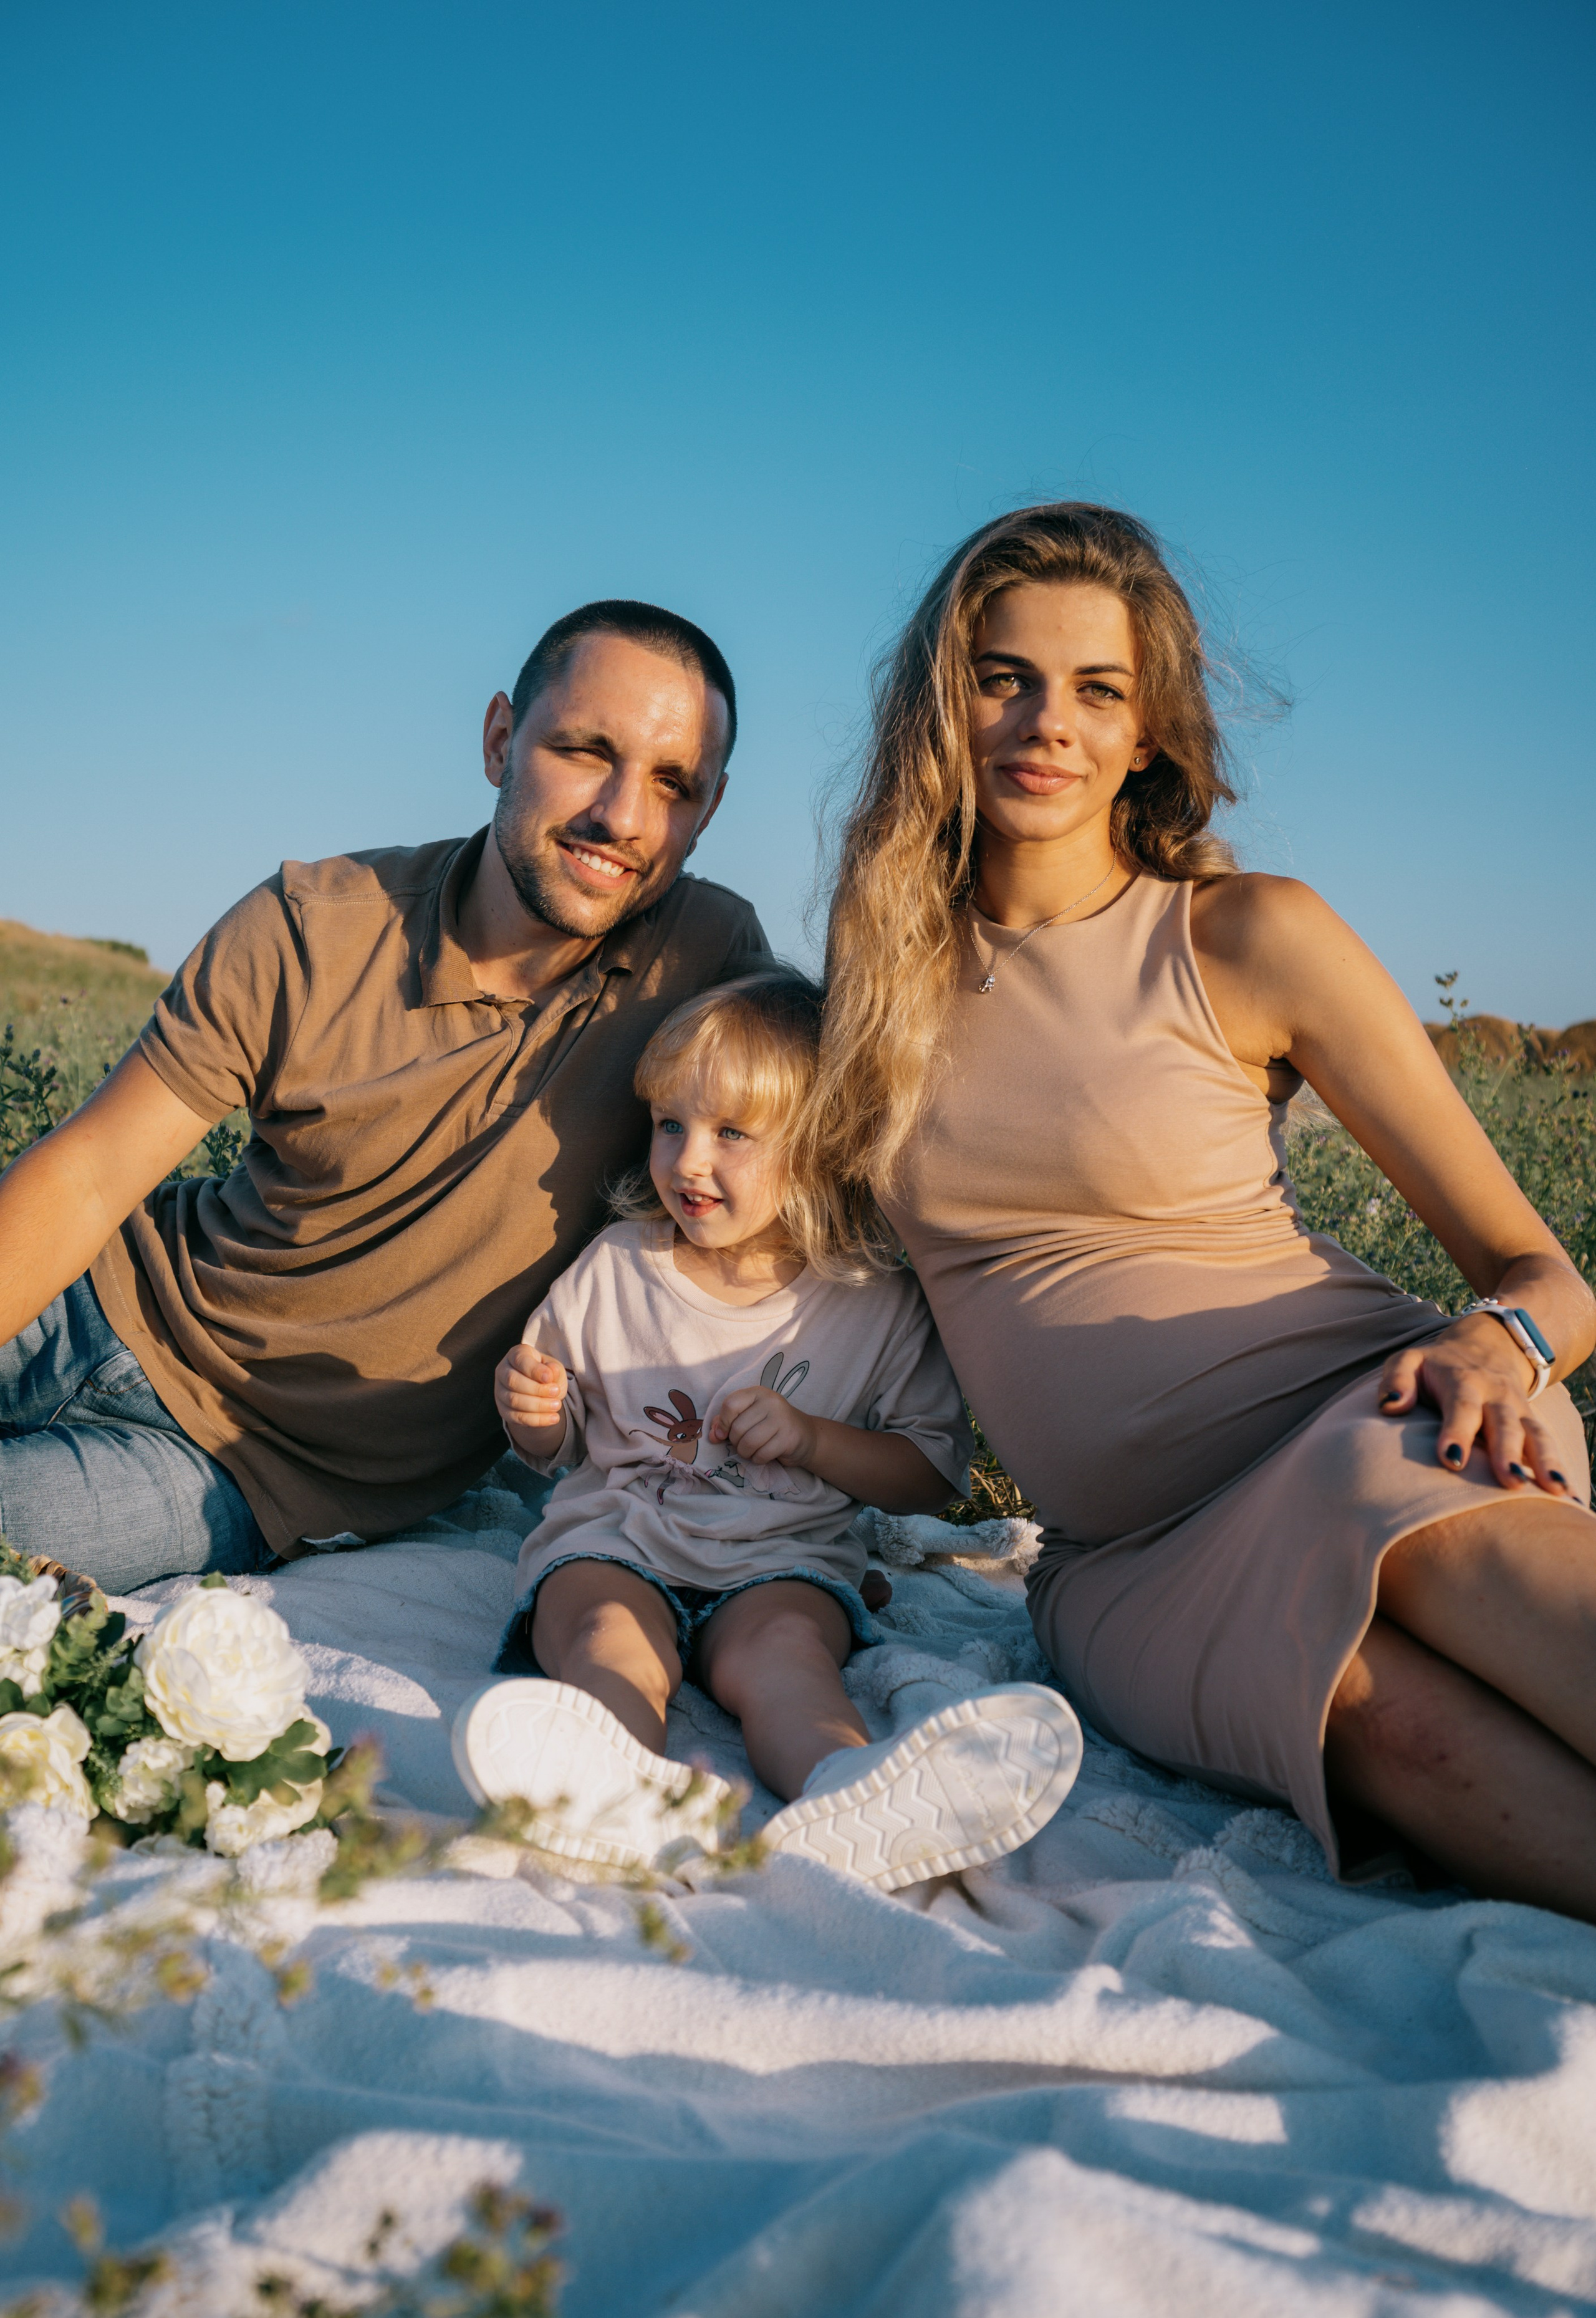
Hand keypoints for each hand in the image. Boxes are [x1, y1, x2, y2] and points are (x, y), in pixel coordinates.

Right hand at [495, 1344, 568, 1448]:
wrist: (541, 1393)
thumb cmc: (547, 1374)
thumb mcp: (555, 1368)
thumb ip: (554, 1369)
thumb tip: (550, 1373)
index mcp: (516, 1355)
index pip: (519, 1360)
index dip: (534, 1370)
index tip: (549, 1378)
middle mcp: (503, 1371)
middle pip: (512, 1381)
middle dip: (536, 1389)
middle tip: (556, 1392)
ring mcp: (500, 1391)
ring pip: (513, 1400)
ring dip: (538, 1405)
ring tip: (557, 1405)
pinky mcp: (503, 1409)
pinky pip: (516, 1417)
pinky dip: (536, 1419)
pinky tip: (552, 1418)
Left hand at [709, 1387, 815, 1468]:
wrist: (804, 1435)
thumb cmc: (770, 1425)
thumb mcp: (748, 1417)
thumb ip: (727, 1422)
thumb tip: (712, 1436)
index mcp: (757, 1392)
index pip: (730, 1404)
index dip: (723, 1423)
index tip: (724, 1433)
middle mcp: (771, 1401)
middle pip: (738, 1427)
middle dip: (736, 1442)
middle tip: (744, 1443)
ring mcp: (782, 1418)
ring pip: (749, 1442)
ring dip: (746, 1452)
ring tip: (752, 1450)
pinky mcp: (789, 1437)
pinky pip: (762, 1454)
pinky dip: (758, 1459)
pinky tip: (764, 1454)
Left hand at [1378, 1314, 1572, 1494]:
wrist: (1485, 1346)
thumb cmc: (1435, 1366)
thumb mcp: (1409, 1361)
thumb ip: (1396, 1380)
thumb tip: (1390, 1407)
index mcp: (1462, 1380)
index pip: (1461, 1407)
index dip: (1457, 1432)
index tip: (1451, 1460)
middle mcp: (1495, 1396)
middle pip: (1504, 1424)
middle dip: (1508, 1453)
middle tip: (1511, 1481)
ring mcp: (1518, 1410)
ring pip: (1535, 1434)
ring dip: (1545, 1462)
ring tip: (1554, 1491)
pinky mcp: (1532, 1423)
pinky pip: (1548, 1445)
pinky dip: (1559, 1469)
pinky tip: (1568, 1499)